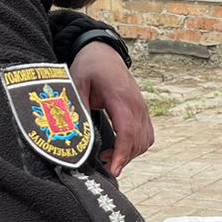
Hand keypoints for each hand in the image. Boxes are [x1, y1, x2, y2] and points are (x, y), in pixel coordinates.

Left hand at [70, 41, 153, 175]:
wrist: (104, 51)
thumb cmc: (90, 66)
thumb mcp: (77, 84)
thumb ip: (77, 109)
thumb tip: (75, 136)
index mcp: (121, 98)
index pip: (127, 132)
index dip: (121, 154)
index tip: (114, 171)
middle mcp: (137, 105)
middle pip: (138, 141)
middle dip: (122, 158)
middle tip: (101, 163)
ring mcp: (142, 108)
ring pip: (145, 141)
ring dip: (129, 153)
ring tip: (107, 155)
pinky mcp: (142, 110)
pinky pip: (146, 135)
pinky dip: (135, 146)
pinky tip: (118, 147)